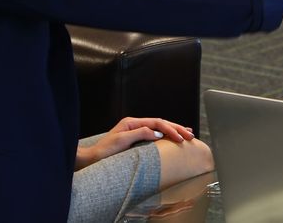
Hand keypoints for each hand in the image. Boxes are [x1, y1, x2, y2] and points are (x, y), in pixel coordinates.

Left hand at [76, 117, 194, 169]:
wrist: (92, 159)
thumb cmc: (104, 152)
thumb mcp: (121, 141)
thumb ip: (140, 133)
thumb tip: (157, 132)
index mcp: (132, 122)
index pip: (157, 122)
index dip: (170, 129)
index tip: (179, 137)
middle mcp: (135, 125)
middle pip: (161, 123)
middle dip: (177, 128)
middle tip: (190, 135)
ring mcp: (136, 131)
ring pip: (160, 128)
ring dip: (174, 131)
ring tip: (188, 133)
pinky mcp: (137, 139)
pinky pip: (156, 135)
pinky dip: (167, 135)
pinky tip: (174, 137)